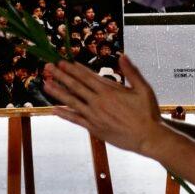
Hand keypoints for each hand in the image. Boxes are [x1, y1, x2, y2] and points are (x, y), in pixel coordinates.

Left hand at [44, 55, 162, 154]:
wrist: (148, 137)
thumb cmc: (148, 112)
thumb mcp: (143, 88)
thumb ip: (131, 72)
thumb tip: (122, 56)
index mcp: (110, 91)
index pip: (87, 76)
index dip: (73, 68)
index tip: (63, 61)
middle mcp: (99, 102)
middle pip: (76, 85)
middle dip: (61, 75)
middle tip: (48, 67)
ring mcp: (95, 116)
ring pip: (72, 101)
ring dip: (58, 92)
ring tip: (45, 84)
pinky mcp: (94, 128)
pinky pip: (76, 120)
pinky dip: (64, 114)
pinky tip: (54, 109)